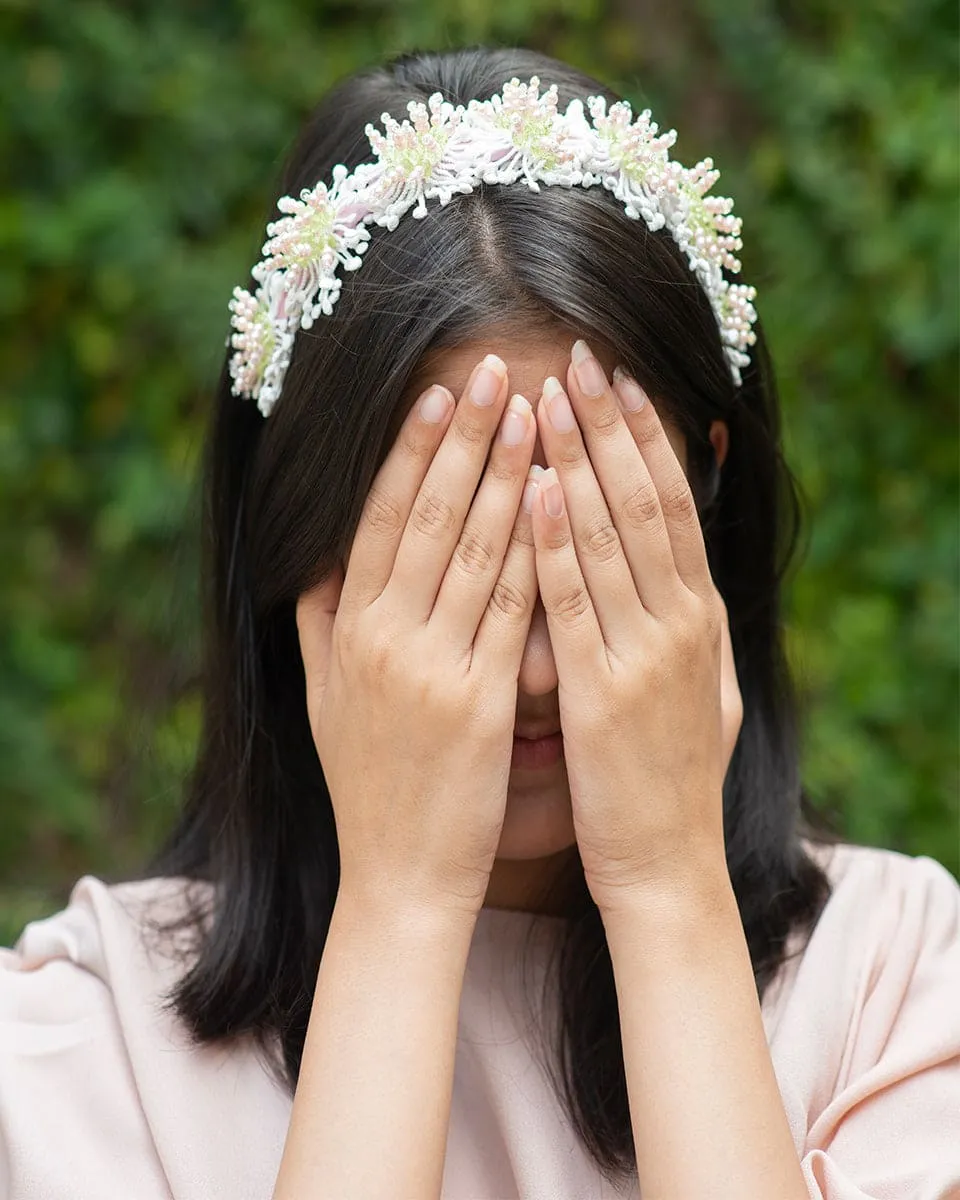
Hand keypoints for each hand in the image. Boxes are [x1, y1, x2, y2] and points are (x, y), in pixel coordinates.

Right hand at [296, 357, 540, 919]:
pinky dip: (536, 551)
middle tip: (498, 370)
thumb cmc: (369, 784)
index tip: (439, 395)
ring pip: (474, 551)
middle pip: (428, 517)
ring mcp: (431, 669)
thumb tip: (318, 558)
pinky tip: (561, 503)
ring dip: (509, 475)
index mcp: (348, 631)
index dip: (410, 452)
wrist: (399, 875)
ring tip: (539, 413)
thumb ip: (320, 623)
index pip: (379, 519)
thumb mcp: (323, 700)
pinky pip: (514, 611)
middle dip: (466, 438)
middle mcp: (384, 639)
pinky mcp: (481, 703)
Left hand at [528, 342, 743, 910]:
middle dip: (610, 425)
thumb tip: (677, 571)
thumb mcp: (696, 690)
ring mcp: (648, 656)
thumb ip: (683, 625)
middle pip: (645, 501)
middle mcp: (684, 623)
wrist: (667, 864)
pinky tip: (532, 488)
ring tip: (547, 396)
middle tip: (580, 355)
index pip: (673, 504)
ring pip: (611, 536)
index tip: (613, 377)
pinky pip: (575, 602)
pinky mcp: (604, 692)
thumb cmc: (669, 778)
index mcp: (701, 617)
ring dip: (578, 460)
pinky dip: (555, 539)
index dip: (643, 437)